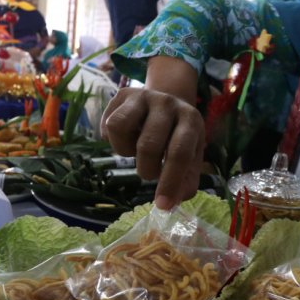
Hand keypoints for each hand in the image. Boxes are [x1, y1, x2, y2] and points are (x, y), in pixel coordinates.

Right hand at [101, 87, 204, 209]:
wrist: (168, 101)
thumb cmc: (179, 136)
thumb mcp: (191, 156)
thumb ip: (185, 182)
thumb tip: (171, 203)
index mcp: (191, 121)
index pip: (180, 152)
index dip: (170, 181)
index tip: (162, 205)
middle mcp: (168, 104)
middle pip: (148, 144)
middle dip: (146, 169)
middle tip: (149, 172)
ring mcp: (144, 96)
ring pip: (119, 128)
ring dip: (125, 151)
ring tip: (135, 150)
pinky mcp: (123, 94)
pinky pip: (108, 123)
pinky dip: (112, 140)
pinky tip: (126, 138)